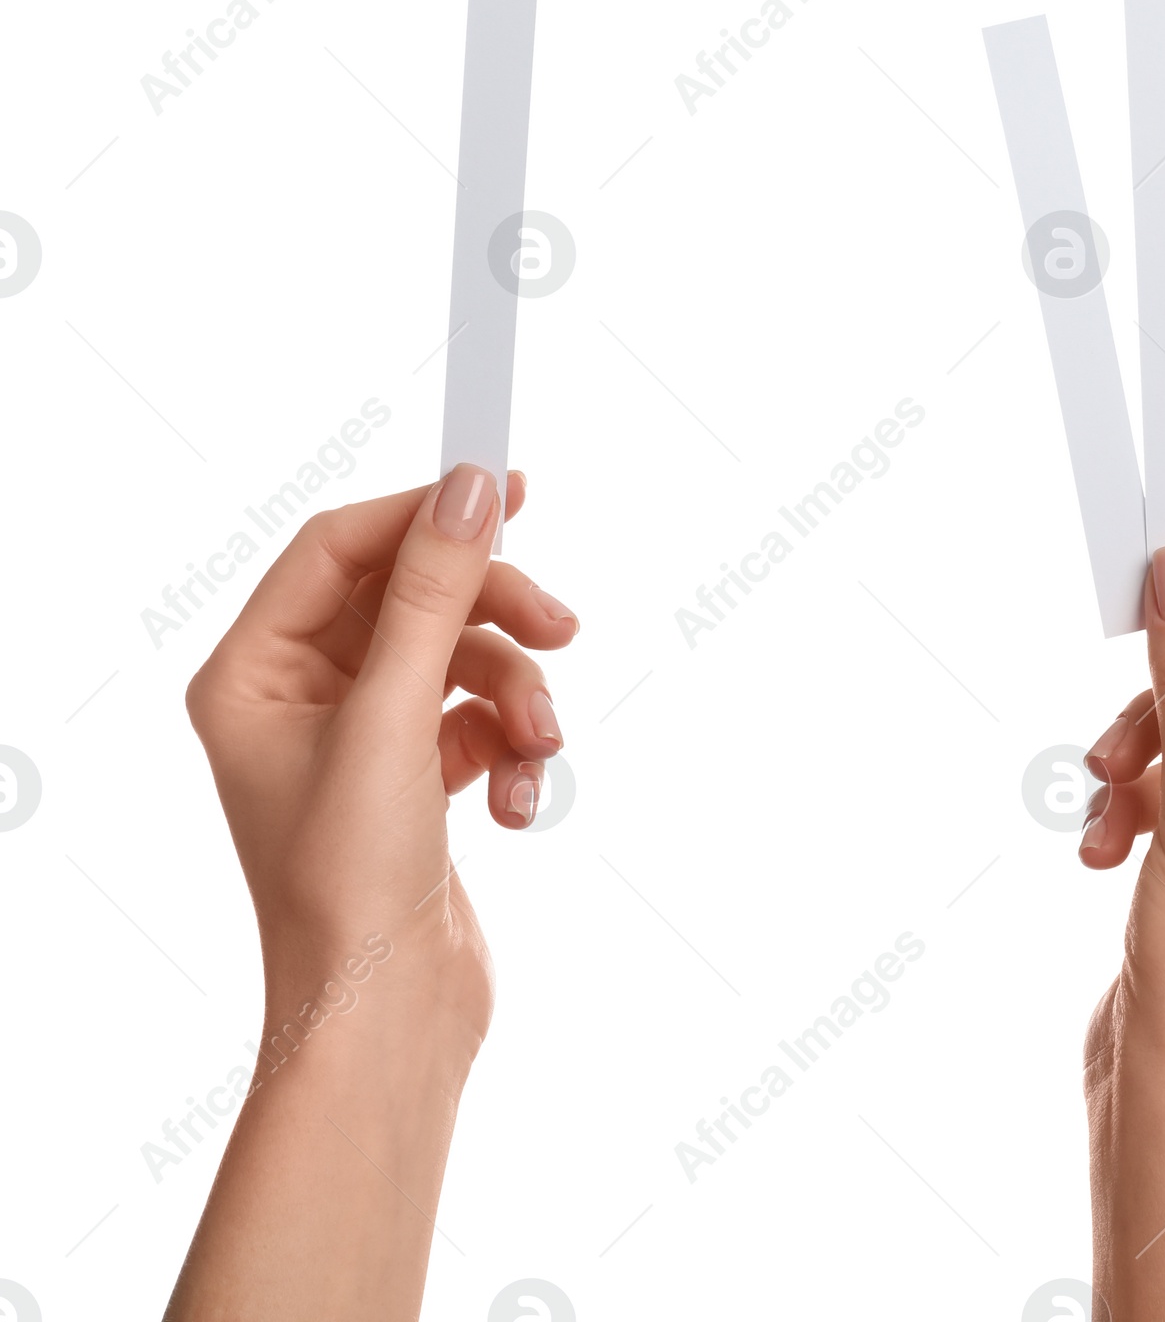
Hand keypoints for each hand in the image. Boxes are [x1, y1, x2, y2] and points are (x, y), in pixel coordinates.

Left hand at [184, 466, 578, 1052]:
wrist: (386, 1024)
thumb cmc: (348, 882)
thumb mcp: (392, 718)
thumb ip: (434, 594)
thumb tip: (472, 488)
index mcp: (255, 674)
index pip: (341, 547)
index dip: (423, 513)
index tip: (509, 487)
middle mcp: (302, 697)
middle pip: (416, 599)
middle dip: (493, 616)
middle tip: (561, 626)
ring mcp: (364, 740)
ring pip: (463, 660)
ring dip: (518, 697)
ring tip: (540, 747)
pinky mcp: (418, 779)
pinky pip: (482, 720)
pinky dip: (515, 750)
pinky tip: (521, 804)